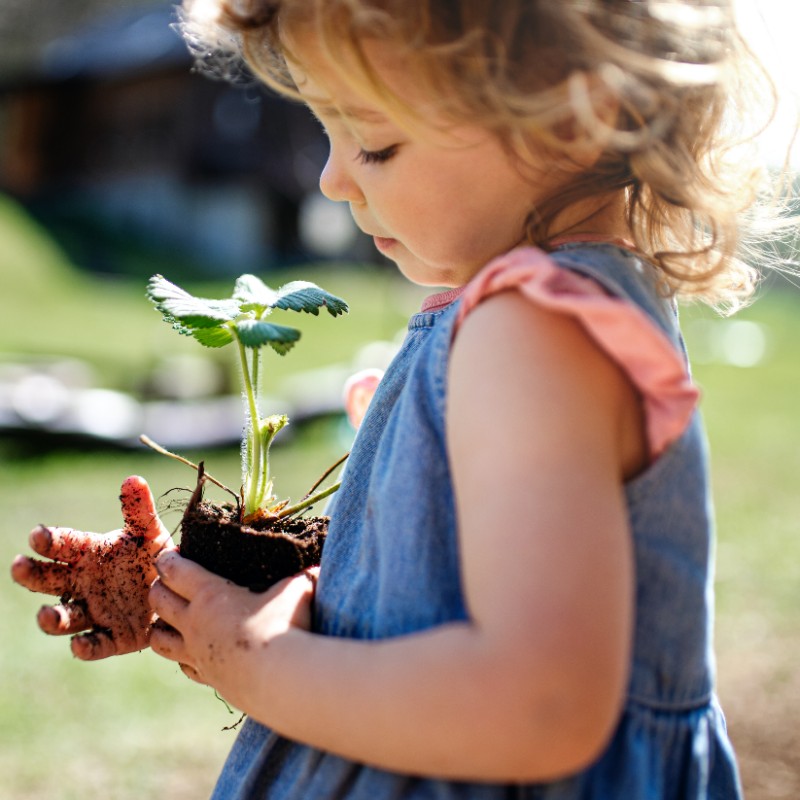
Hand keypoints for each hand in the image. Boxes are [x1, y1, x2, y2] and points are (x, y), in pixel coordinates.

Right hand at [10, 475, 173, 659]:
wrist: (178, 592)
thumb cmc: (154, 558)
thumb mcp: (150, 533)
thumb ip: (139, 510)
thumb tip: (133, 479)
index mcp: (90, 555)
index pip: (63, 545)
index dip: (50, 539)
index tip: (38, 535)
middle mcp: (84, 584)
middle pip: (49, 580)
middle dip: (32, 574)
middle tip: (19, 566)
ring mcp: (95, 612)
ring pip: (64, 618)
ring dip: (52, 619)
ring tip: (47, 615)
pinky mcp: (113, 638)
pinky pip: (95, 645)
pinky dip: (85, 647)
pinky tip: (80, 645)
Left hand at [149, 550, 316, 702]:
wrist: (282, 680)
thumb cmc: (287, 625)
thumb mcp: (298, 588)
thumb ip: (301, 576)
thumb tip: (318, 566)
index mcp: (211, 594)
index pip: (175, 571)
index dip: (168, 560)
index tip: (169, 554)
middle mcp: (196, 624)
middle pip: (158, 601)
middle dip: (158, 588)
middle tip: (167, 581)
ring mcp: (198, 654)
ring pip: (159, 640)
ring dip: (159, 626)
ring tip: (169, 620)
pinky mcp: (209, 679)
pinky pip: (183, 666)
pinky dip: (182, 657)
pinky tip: (194, 653)